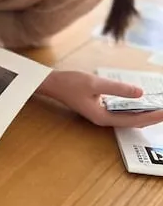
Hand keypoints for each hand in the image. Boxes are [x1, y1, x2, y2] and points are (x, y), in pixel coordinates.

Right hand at [38, 70, 162, 127]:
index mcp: (103, 117)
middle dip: (150, 117)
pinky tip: (140, 103)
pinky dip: (133, 108)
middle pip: (133, 122)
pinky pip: (122, 112)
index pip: (134, 120)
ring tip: (157, 109)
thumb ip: (118, 89)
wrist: (53, 84)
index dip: (151, 116)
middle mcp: (104, 119)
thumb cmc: (70, 83)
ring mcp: (101, 115)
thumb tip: (140, 92)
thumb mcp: (95, 84)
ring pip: (128, 118)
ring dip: (143, 113)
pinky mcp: (100, 108)